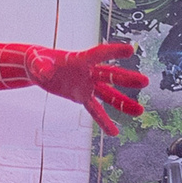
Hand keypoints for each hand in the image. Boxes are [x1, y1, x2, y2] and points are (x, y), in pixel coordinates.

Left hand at [31, 41, 147, 135]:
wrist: (37, 69)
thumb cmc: (38, 60)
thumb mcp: (36, 61)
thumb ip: (41, 66)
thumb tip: (46, 74)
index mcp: (80, 59)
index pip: (100, 54)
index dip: (114, 51)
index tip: (130, 50)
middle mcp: (88, 72)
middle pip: (110, 75)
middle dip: (126, 79)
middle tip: (145, 82)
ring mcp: (87, 85)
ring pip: (108, 95)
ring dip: (124, 103)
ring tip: (140, 111)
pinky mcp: (82, 97)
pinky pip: (95, 110)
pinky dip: (104, 121)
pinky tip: (115, 132)